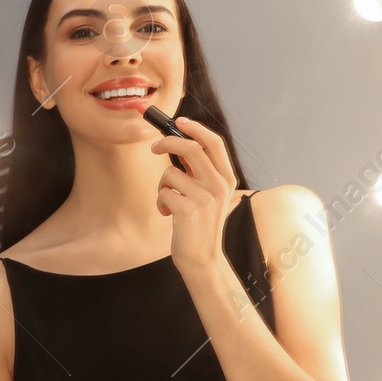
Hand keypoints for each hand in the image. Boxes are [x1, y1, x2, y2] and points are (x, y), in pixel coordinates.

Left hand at [152, 116, 237, 277]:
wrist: (202, 258)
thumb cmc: (200, 224)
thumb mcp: (209, 194)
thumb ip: (199, 170)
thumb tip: (179, 140)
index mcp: (227, 178)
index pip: (214, 142)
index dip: (195, 128)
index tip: (178, 121)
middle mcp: (219, 185)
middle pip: (190, 147)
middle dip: (167, 142)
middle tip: (154, 147)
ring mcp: (205, 197)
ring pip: (170, 172)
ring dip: (162, 184)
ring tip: (169, 200)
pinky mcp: (188, 209)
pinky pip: (163, 191)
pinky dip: (160, 201)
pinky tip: (168, 214)